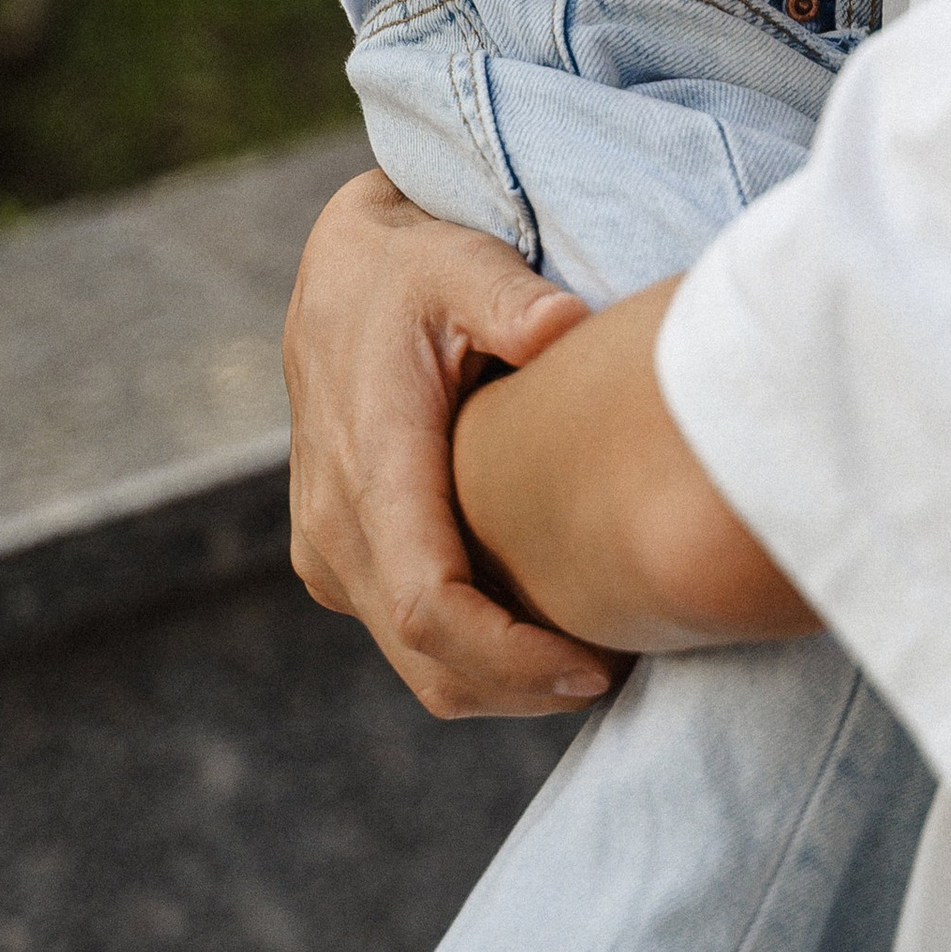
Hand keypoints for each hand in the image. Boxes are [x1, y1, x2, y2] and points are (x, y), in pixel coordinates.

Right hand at [282, 168, 618, 719]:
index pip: (431, 606)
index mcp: (368, 465)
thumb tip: (565, 325)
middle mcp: (333, 524)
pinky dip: (477, 661)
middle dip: (526, 688)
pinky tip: (548, 633)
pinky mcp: (338, 558)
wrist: (342, 272)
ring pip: (419, 667)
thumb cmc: (416, 267)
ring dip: (505, 686)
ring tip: (598, 661)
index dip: (513, 657)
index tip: (597, 665)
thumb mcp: (461, 263)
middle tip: (623, 671)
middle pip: (430, 662)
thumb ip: (509, 298)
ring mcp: (327, 550)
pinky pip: (406, 641)